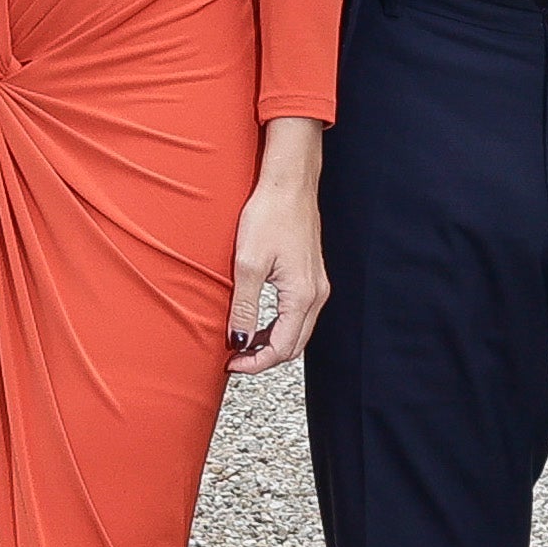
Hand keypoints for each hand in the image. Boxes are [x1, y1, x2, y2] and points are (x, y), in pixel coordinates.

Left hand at [226, 119, 329, 375]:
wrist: (289, 183)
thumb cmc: (270, 215)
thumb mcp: (248, 265)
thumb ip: (244, 308)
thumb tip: (239, 341)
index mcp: (302, 296)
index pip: (282, 348)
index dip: (255, 362)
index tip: (230, 364)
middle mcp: (316, 295)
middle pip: (293, 345)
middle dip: (264, 357)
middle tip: (234, 358)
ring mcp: (317, 286)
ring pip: (297, 331)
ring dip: (271, 342)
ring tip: (241, 342)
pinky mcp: (311, 276)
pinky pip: (298, 315)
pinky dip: (278, 326)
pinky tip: (257, 321)